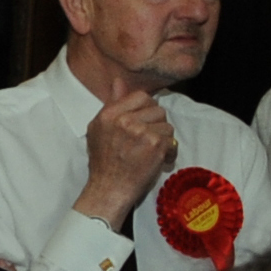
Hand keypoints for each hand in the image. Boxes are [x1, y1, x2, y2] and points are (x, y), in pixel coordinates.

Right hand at [75, 90, 176, 229]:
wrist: (109, 188)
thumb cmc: (104, 161)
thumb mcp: (99, 129)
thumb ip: (111, 104)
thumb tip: (118, 81)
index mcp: (108, 115)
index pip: (140, 96)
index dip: (146, 108)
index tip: (143, 123)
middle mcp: (123, 120)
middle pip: (157, 109)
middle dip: (156, 125)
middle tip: (146, 141)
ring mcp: (139, 131)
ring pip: (166, 124)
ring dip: (163, 139)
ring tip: (151, 151)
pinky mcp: (154, 144)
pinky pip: (171, 139)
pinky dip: (169, 151)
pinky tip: (158, 160)